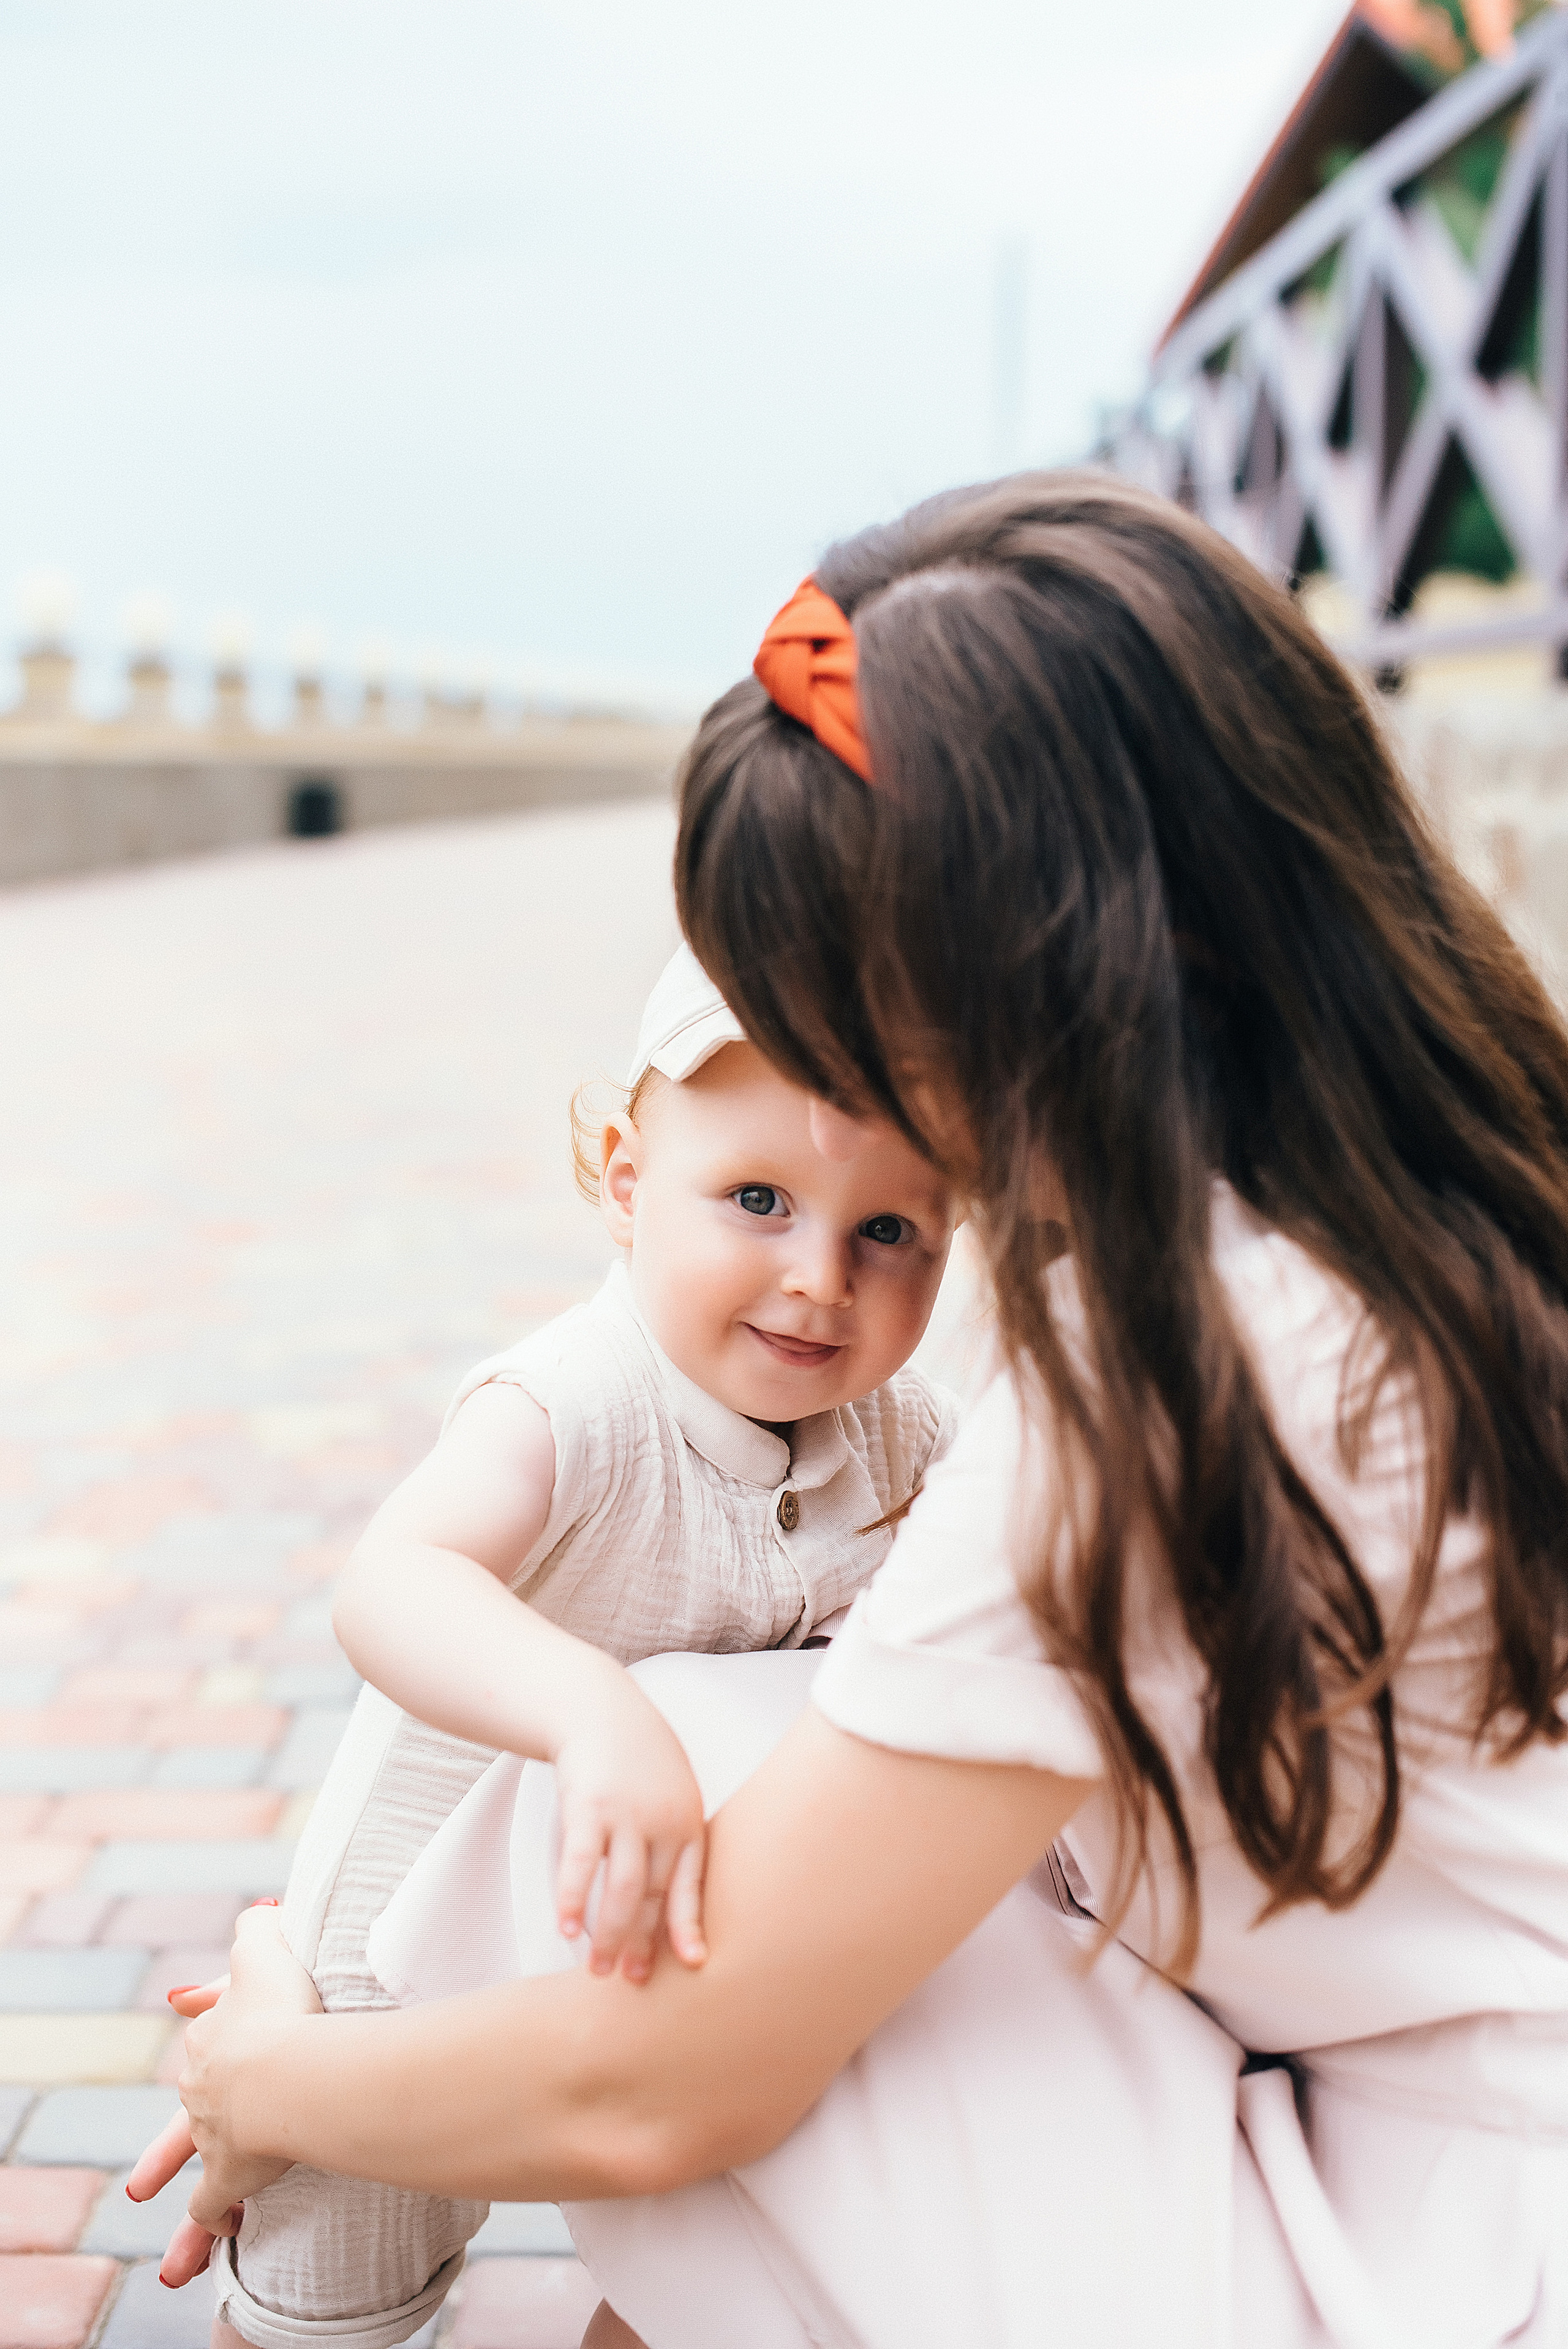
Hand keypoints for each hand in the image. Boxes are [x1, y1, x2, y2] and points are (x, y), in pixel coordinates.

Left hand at [127, 1904, 323, 2265]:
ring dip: (186, 2197)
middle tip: (141, 2184)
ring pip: (194, 2163)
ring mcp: (211, 2132)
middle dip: (173, 2145)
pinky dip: (212, 2219)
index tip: (218, 2063)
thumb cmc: (284, 2006)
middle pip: (189, 2112)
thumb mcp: (268, 1950)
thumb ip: (261, 1929)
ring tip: (169, 2242)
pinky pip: (212, 2203)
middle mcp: (201, 2087)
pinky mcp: (227, 2173)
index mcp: (211, 2040)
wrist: (286, 2066)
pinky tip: (222, 2233)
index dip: (214, 2052)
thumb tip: (259, 1914)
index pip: (207, 2045)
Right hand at [552, 1674, 706, 1984]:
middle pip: (654, 1895)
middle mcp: (662, 1821)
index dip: (690, 1926)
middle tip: (629, 1982)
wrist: (600, 1709)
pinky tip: (566, 1930)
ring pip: (621, 1888)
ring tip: (597, 1969)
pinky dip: (573, 1899)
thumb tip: (668, 1909)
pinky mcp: (588, 1806)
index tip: (693, 1964)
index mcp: (688, 1823)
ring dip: (609, 1934)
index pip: (692, 1884)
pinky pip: (580, 1863)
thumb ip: (672, 1844)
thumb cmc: (638, 1762)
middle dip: (642, 1943)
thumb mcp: (672, 1795)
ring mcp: (625, 1814)